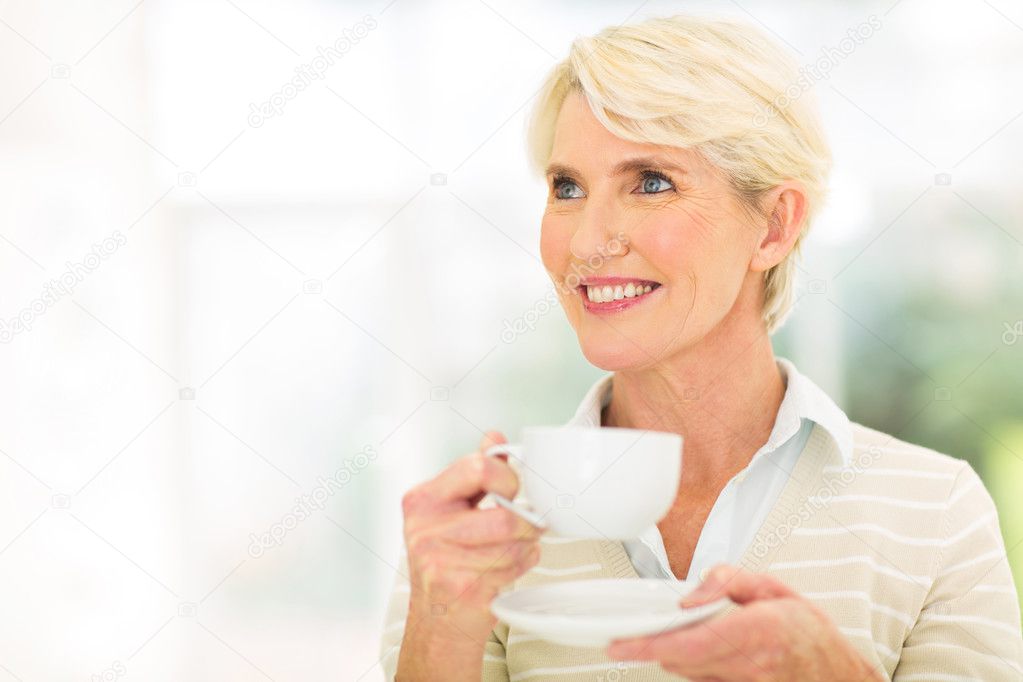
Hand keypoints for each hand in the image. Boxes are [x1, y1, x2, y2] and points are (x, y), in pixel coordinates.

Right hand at [400, 431, 543, 641]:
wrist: (436, 619)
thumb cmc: (447, 560)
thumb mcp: (451, 509)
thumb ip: (474, 473)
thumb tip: (493, 437)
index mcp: (422, 499)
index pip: (477, 468)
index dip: (507, 477)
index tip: (512, 488)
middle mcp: (425, 529)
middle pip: (503, 513)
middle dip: (526, 519)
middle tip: (528, 521)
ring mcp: (441, 561)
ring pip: (513, 541)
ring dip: (527, 544)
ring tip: (519, 544)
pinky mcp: (461, 588)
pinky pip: (513, 565)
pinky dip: (523, 563)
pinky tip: (511, 565)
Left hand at [607, 565, 885, 681]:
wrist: (836, 672)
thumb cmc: (808, 632)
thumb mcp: (772, 587)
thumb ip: (728, 580)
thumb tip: (692, 593)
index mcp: (757, 631)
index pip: (690, 643)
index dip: (650, 645)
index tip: (620, 644)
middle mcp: (749, 664)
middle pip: (679, 661)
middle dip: (654, 645)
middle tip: (631, 631)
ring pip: (687, 673)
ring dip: (671, 654)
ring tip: (669, 633)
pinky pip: (702, 681)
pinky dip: (691, 665)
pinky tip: (698, 648)